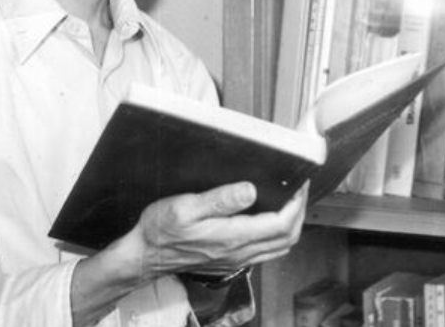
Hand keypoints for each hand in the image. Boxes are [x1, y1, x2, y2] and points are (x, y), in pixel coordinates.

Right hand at [70, 181, 307, 325]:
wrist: (145, 255)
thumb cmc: (161, 230)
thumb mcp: (185, 207)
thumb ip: (219, 199)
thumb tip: (250, 190)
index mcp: (232, 236)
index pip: (280, 224)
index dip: (296, 203)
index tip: (299, 184)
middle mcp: (239, 251)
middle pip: (287, 237)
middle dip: (299, 212)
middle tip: (298, 190)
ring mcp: (237, 259)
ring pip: (279, 247)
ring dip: (290, 225)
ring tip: (289, 201)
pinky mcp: (231, 261)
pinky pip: (266, 252)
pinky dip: (277, 235)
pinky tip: (268, 219)